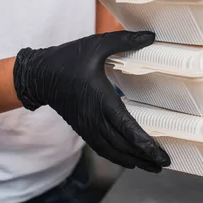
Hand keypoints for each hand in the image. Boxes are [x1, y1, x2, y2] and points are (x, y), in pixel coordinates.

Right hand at [13, 31, 170, 172]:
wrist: (39, 75)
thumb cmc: (67, 59)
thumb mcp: (96, 44)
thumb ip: (124, 40)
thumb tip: (150, 36)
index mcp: (100, 98)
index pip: (126, 126)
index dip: (143, 143)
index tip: (159, 153)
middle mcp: (94, 117)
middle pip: (123, 145)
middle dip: (144, 156)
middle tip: (163, 163)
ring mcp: (87, 126)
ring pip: (112, 151)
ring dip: (133, 160)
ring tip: (152, 166)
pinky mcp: (83, 128)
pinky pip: (102, 148)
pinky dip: (117, 157)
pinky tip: (129, 160)